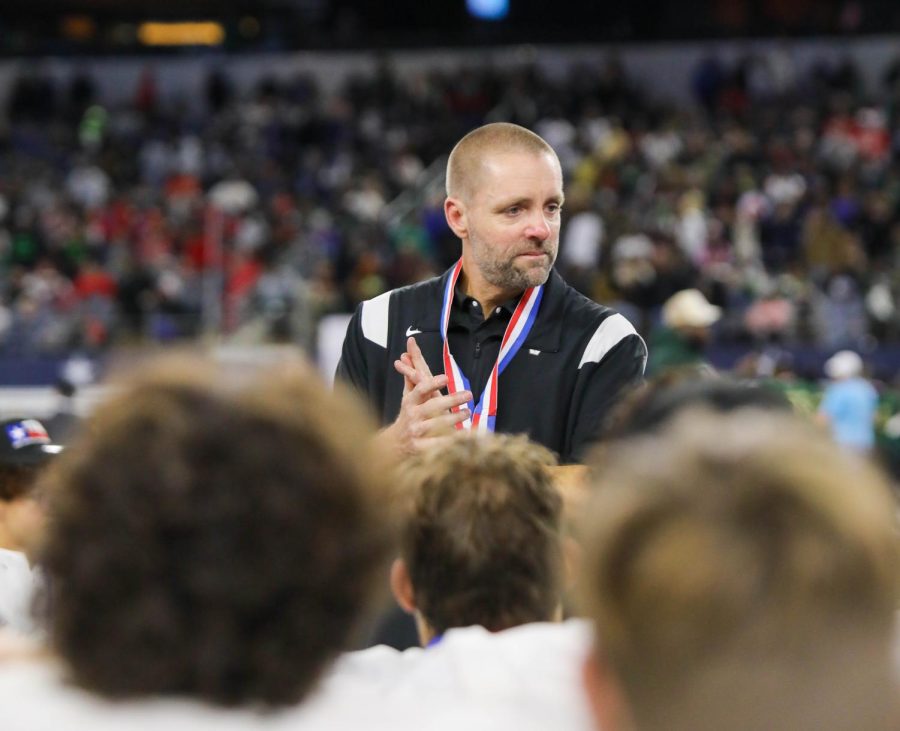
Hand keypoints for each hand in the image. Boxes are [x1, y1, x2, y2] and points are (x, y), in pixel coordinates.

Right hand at [378, 337, 471, 454]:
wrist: (394, 446)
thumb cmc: (407, 417)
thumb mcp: (408, 398)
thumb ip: (411, 379)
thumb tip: (408, 354)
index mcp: (410, 402)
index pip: (420, 390)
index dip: (431, 383)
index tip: (445, 378)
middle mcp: (412, 416)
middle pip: (432, 407)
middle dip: (451, 400)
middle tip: (468, 394)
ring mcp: (416, 433)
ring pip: (437, 425)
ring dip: (454, 419)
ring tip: (467, 412)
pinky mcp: (421, 448)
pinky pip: (439, 445)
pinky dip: (451, 440)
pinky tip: (464, 436)